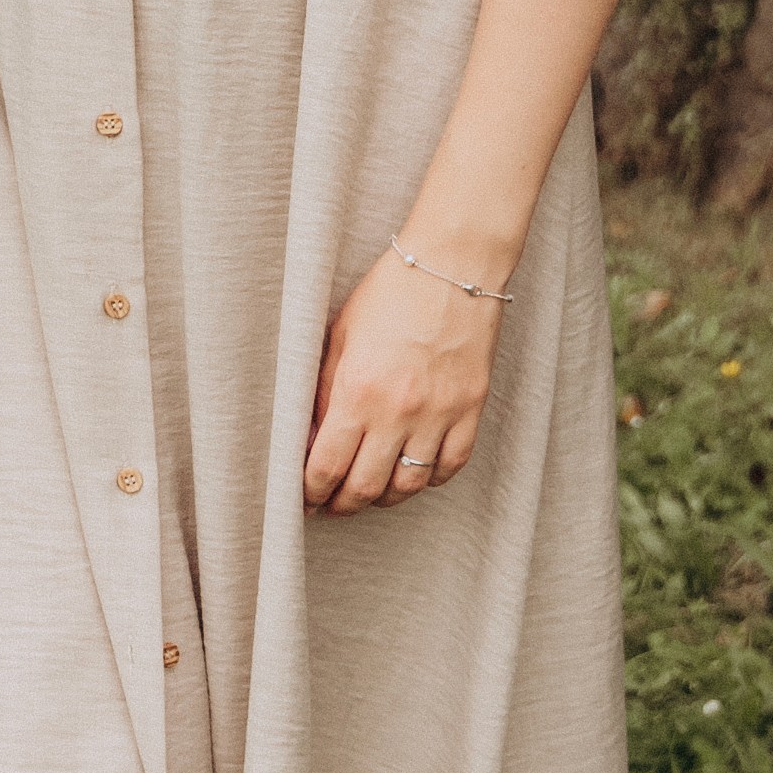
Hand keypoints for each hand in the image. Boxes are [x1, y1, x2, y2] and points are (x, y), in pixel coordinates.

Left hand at [301, 244, 499, 510]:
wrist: (452, 267)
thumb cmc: (389, 294)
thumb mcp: (339, 338)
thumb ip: (325, 392)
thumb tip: (312, 438)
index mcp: (358, 390)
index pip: (327, 465)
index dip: (309, 492)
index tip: (302, 498)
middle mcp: (399, 410)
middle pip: (366, 488)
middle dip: (341, 504)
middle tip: (330, 505)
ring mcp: (439, 413)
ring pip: (408, 486)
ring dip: (383, 498)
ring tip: (368, 493)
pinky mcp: (470, 409)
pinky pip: (450, 466)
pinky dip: (429, 480)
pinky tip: (412, 475)